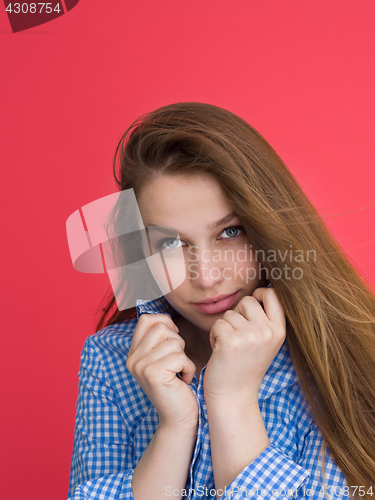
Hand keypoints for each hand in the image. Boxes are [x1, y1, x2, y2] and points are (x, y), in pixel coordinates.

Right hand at [126, 314, 198, 430]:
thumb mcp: (163, 359)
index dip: (165, 322)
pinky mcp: (153, 374)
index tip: (174, 339)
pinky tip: (183, 381)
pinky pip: (181, 357)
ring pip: (173, 342)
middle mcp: (133, 359)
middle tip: (177, 362)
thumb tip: (166, 318)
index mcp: (133, 353)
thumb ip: (159, 339)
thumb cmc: (177, 386)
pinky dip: (189, 368)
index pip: (146, 319)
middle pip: (162, 328)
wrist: (179, 418)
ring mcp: (141, 366)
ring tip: (179, 373)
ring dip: (184, 357)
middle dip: (177, 342)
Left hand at [203, 287, 285, 405]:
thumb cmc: (245, 367)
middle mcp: (267, 332)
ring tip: (229, 347)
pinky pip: (218, 324)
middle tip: (237, 336)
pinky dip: (214, 336)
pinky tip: (220, 351)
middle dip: (237, 314)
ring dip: (224, 328)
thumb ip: (263, 320)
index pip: (273, 294)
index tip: (250, 308)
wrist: (234, 396)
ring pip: (230, 313)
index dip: (259, 295)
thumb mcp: (264, 342)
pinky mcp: (231, 341)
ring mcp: (250, 336)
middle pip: (247, 300)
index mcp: (279, 331)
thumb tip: (259, 291)